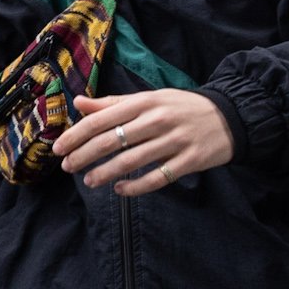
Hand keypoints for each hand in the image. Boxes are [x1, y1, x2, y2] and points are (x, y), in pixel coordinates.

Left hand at [55, 91, 234, 195]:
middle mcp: (158, 120)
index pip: (101, 119)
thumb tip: (78, 103)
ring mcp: (175, 141)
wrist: (230, 116)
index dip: (76, 135)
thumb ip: (113, 103)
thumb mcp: (149, 99)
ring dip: (105, 173)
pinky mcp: (189, 160)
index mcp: (144, 102)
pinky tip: (120, 189)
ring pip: (131, 161)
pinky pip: (156, 178)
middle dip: (84, 156)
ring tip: (90, 181)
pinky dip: (135, 186)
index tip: (58, 148)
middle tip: (68, 167)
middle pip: (112, 141)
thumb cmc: (180, 107)